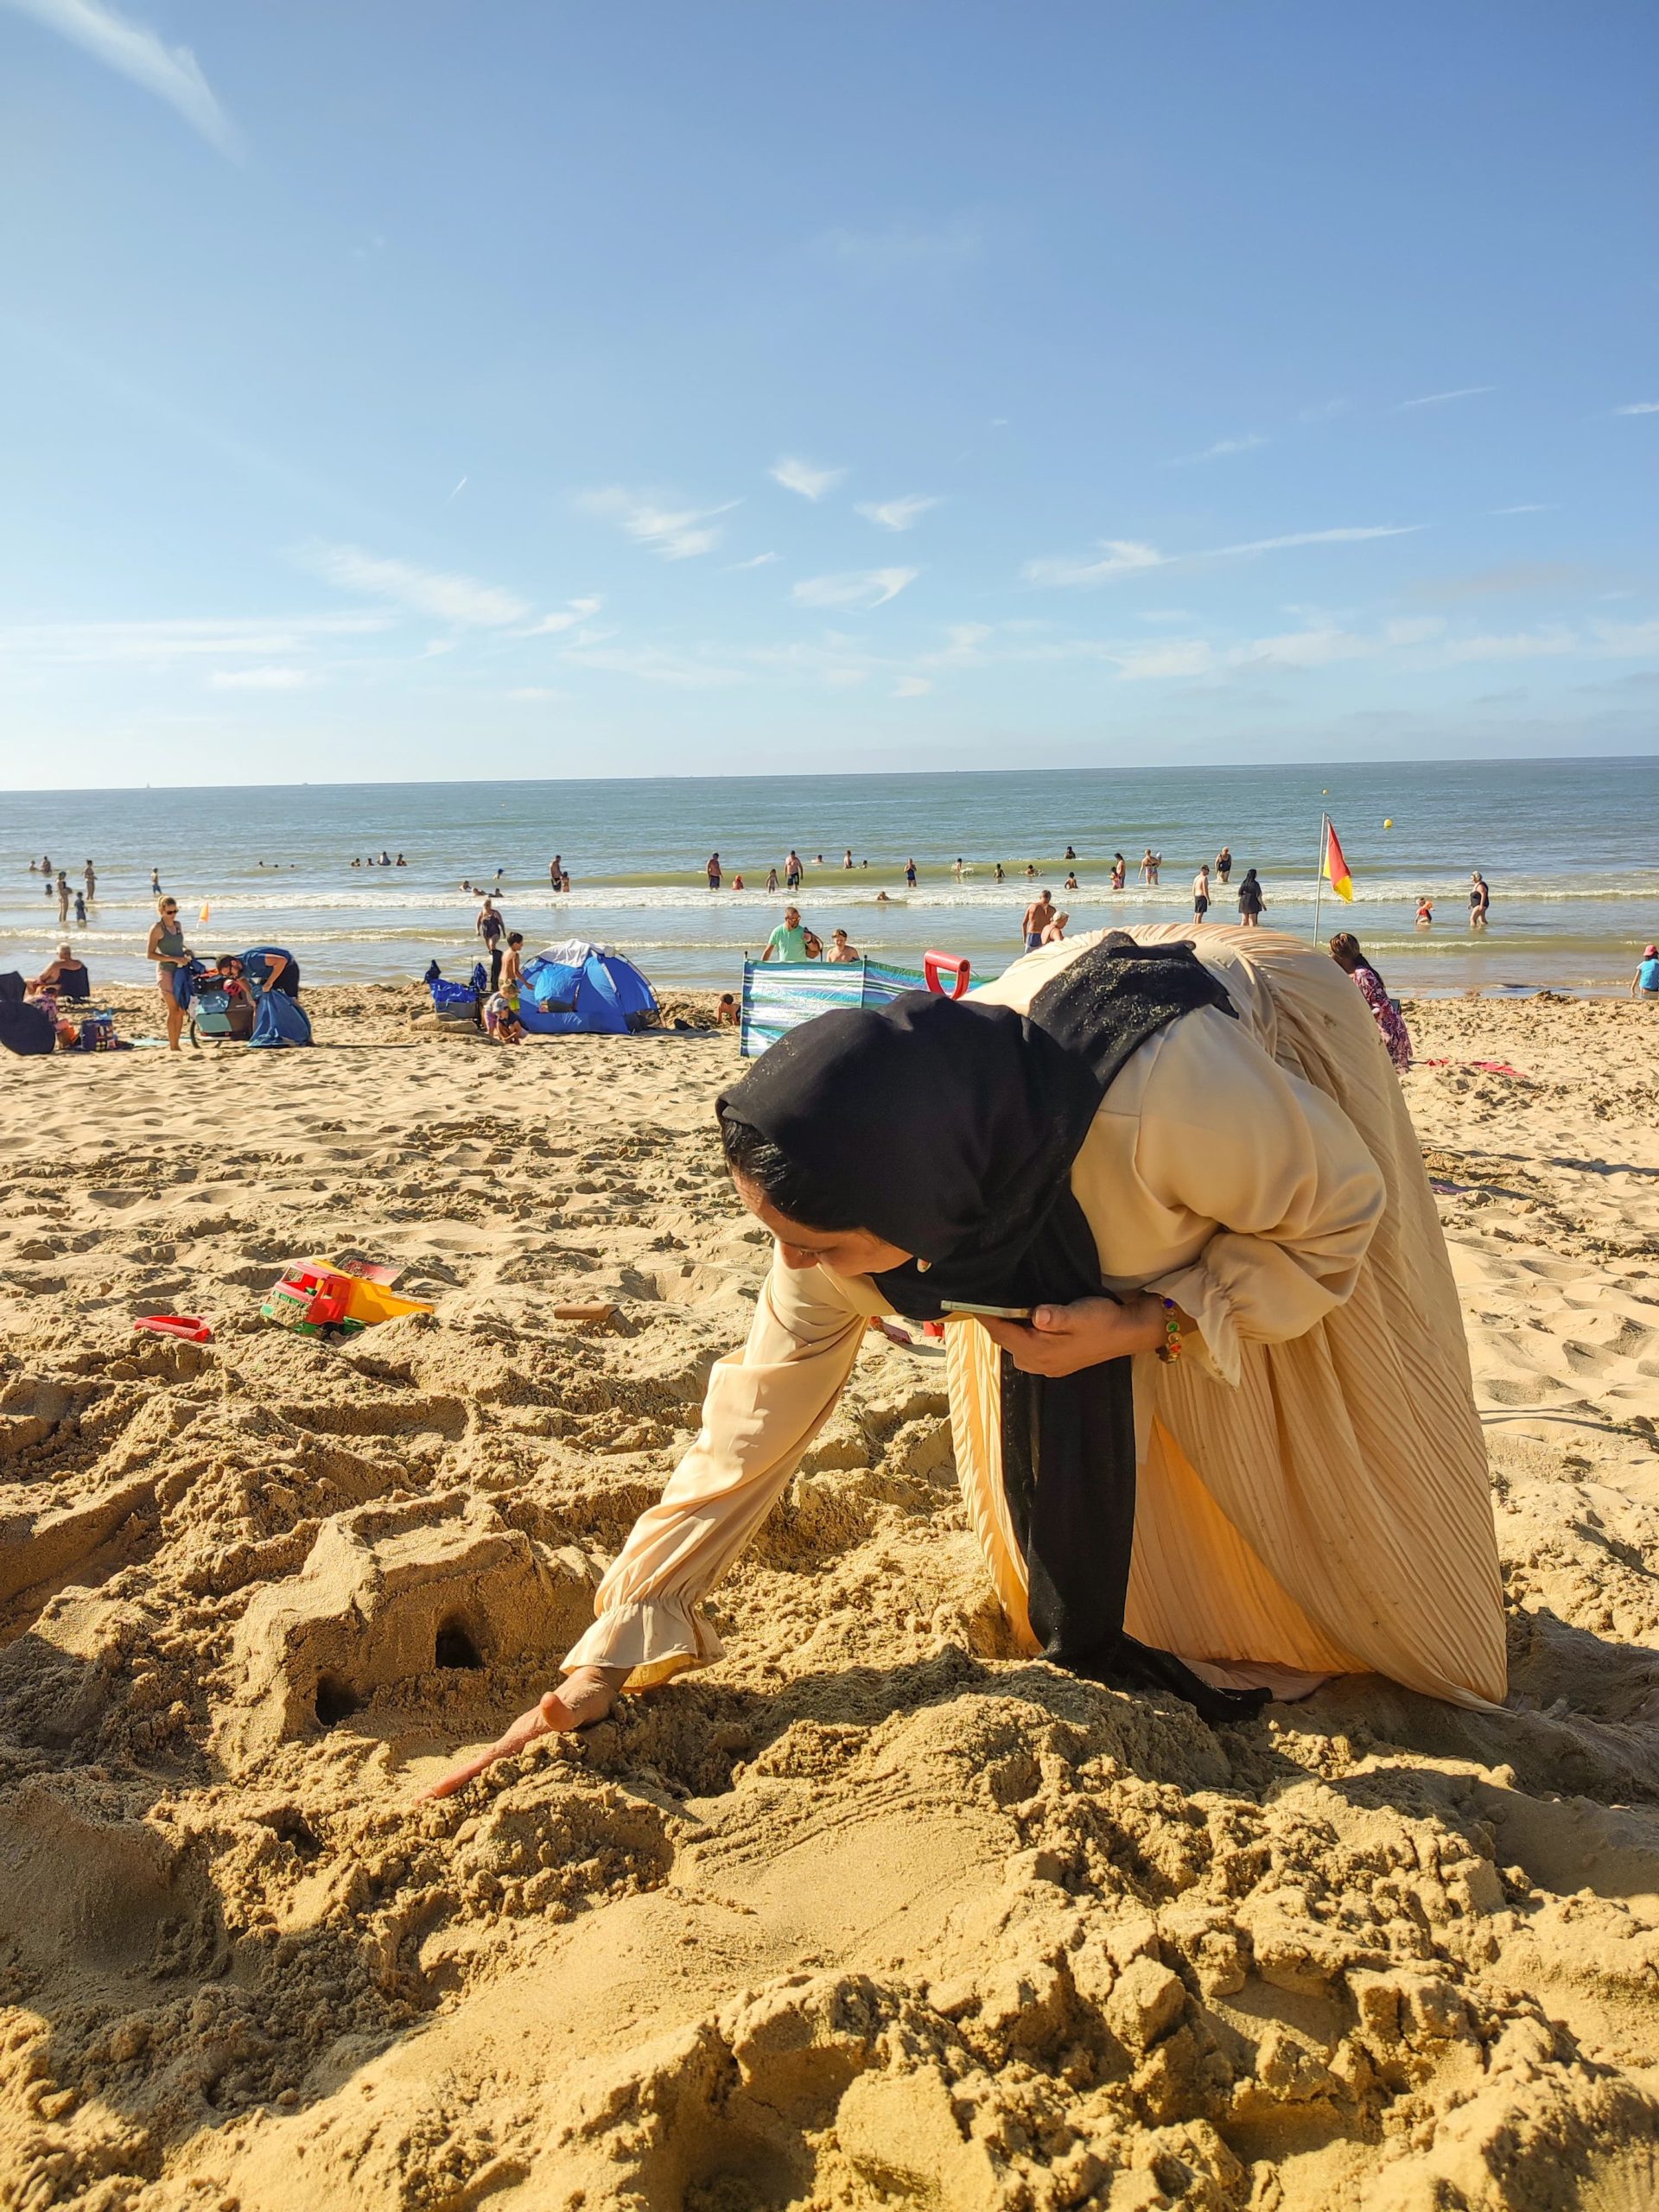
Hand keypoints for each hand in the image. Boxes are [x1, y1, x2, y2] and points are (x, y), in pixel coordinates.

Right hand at [417, 1664, 624, 1799]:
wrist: (595, 1686)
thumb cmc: (591, 1700)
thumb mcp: (584, 1706)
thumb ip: (566, 1710)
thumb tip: (547, 1700)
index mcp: (522, 1737)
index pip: (486, 1762)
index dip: (460, 1779)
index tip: (432, 1795)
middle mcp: (515, 1742)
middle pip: (478, 1769)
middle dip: (449, 1788)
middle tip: (416, 1809)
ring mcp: (520, 1747)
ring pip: (488, 1772)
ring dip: (464, 1789)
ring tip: (437, 1811)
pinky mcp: (530, 1752)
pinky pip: (503, 1772)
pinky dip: (485, 1786)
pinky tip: (479, 1801)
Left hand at [978, 1294, 1164, 1377]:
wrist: (1126, 1334)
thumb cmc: (1102, 1321)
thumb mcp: (1079, 1314)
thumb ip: (1056, 1316)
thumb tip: (1037, 1315)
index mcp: (1041, 1351)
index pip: (1002, 1335)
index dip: (986, 1319)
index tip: (972, 1303)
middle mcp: (1039, 1363)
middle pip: (1005, 1343)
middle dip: (996, 1324)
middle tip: (988, 1301)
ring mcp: (1047, 1366)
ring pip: (1015, 1348)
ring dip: (1009, 1331)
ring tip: (1006, 1311)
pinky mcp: (1055, 1363)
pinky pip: (1028, 1351)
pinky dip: (1021, 1338)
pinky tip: (1027, 1323)